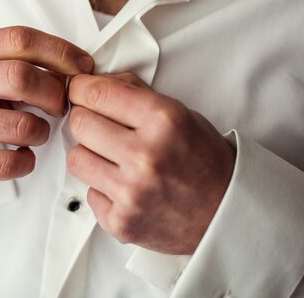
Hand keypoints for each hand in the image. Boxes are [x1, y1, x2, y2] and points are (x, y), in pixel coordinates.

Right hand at [0, 26, 93, 211]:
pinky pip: (8, 161)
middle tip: (61, 106)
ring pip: (22, 124)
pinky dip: (27, 161)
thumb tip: (75, 68)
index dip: (60, 51)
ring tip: (36, 132)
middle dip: (55, 94)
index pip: (19, 38)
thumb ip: (13, 60)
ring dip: (42, 132)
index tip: (83, 66)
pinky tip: (22, 155)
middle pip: (21, 77)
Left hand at [67, 73, 234, 254]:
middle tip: (100, 126)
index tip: (81, 91)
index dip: (82, 89)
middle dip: (86, 120)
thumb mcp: (179, 113)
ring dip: (91, 155)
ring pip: (76, 158)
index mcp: (163, 120)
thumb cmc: (204, 160)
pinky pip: (88, 193)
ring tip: (114, 159)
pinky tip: (125, 186)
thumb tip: (92, 82)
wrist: (227, 212)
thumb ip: (134, 93)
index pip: (97, 93)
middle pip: (80, 123)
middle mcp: (145, 155)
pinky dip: (102, 189)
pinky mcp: (121, 221)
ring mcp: (132, 191)